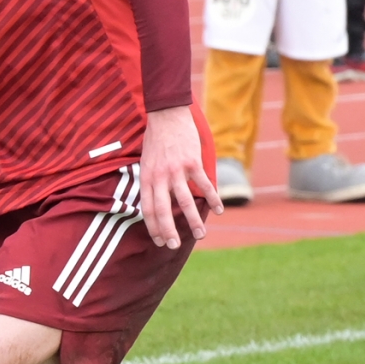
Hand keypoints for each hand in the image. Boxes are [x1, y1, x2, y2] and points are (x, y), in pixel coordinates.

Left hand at [138, 105, 221, 248]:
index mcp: (147, 178)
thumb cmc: (156, 142)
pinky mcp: (193, 162)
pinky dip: (212, 198)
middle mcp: (160, 176)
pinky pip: (204, 184)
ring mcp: (177, 170)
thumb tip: (155, 204)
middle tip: (174, 246)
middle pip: (164, 209)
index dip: (154, 227)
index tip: (161, 241)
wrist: (166, 116)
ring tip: (200, 235)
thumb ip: (152, 183)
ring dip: (193, 220)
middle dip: (169, 230)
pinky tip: (219, 211)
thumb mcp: (146, 163)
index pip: (148, 209)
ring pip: (186, 201)